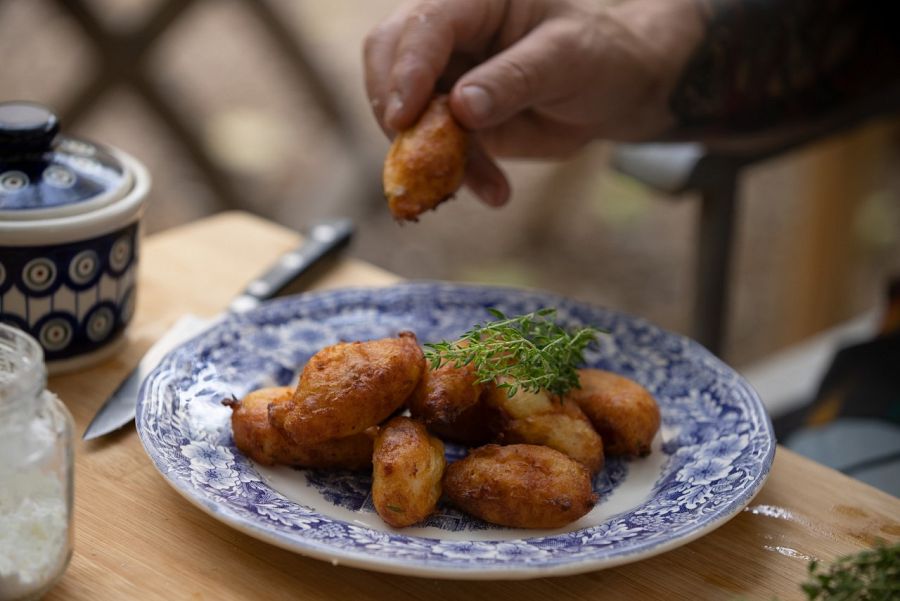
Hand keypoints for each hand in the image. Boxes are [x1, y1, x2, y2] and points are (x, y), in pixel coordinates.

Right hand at [364, 0, 701, 205]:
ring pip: (404, 114)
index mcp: (475, 0)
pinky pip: (432, 150)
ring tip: (480, 183)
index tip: (403, 118)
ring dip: (428, 155)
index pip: (425, 24)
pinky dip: (455, 176)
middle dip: (396, 111)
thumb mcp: (566, 59)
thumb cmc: (599, 54)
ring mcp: (446, 77)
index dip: (406, 69)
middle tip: (416, 154)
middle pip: (389, 60)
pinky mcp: (452, 121)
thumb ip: (514, 79)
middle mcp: (450, 33)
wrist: (615, 92)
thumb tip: (461, 107)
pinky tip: (494, 191)